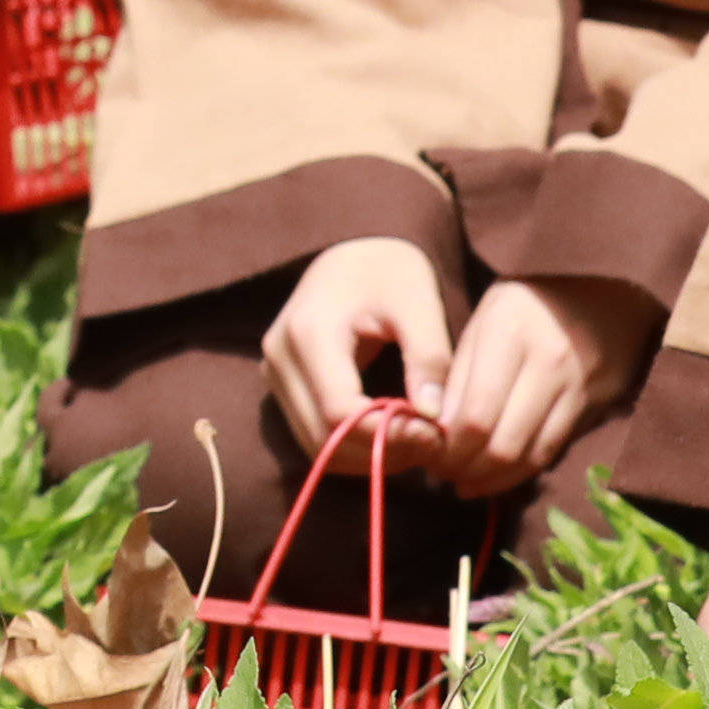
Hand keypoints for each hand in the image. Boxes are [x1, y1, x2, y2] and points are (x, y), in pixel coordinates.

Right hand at [260, 235, 462, 453]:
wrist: (356, 252)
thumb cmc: (391, 270)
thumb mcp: (419, 303)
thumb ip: (428, 357)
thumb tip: (434, 418)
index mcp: (309, 331)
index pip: (338, 411)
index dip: (386, 434)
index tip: (433, 433)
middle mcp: (279, 356)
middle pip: (321, 437)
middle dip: (378, 452)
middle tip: (430, 443)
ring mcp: (274, 372)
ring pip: (313, 445)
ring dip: (365, 456)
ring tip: (414, 440)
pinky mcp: (281, 383)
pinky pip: (311, 434)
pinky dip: (350, 446)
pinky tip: (390, 434)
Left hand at [417, 272, 648, 495]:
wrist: (607, 284)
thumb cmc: (529, 301)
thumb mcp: (483, 319)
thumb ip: (458, 374)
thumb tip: (438, 432)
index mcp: (509, 330)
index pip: (474, 415)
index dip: (448, 448)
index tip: (431, 456)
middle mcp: (548, 360)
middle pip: (503, 444)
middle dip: (467, 470)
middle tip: (446, 475)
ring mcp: (579, 385)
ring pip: (530, 457)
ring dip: (494, 480)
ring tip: (469, 482)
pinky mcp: (598, 403)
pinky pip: (554, 451)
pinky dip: (523, 471)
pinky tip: (501, 473)